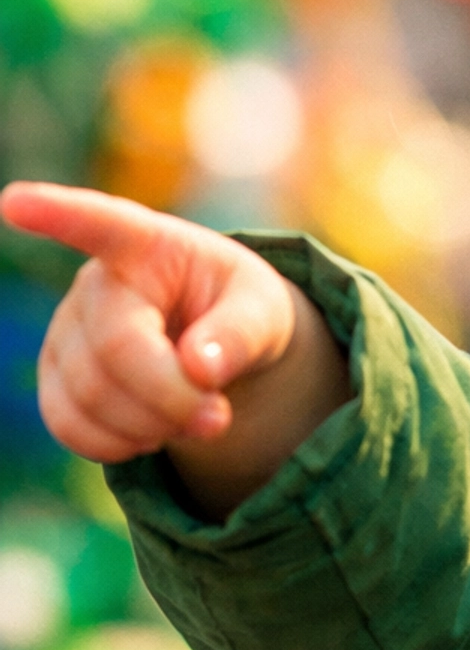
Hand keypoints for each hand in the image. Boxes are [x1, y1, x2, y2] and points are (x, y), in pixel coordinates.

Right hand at [1, 182, 347, 513]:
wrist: (213, 342)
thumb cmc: (238, 311)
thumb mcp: (265, 312)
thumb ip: (241, 335)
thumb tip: (200, 370)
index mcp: (148, 245)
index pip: (101, 224)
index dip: (57, 214)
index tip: (17, 202)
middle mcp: (94, 283)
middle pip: (116, 352)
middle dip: (174, 398)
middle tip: (219, 418)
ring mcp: (66, 331)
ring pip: (91, 399)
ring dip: (152, 428)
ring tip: (190, 418)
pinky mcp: (55, 378)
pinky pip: (69, 427)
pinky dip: (117, 446)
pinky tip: (151, 433)